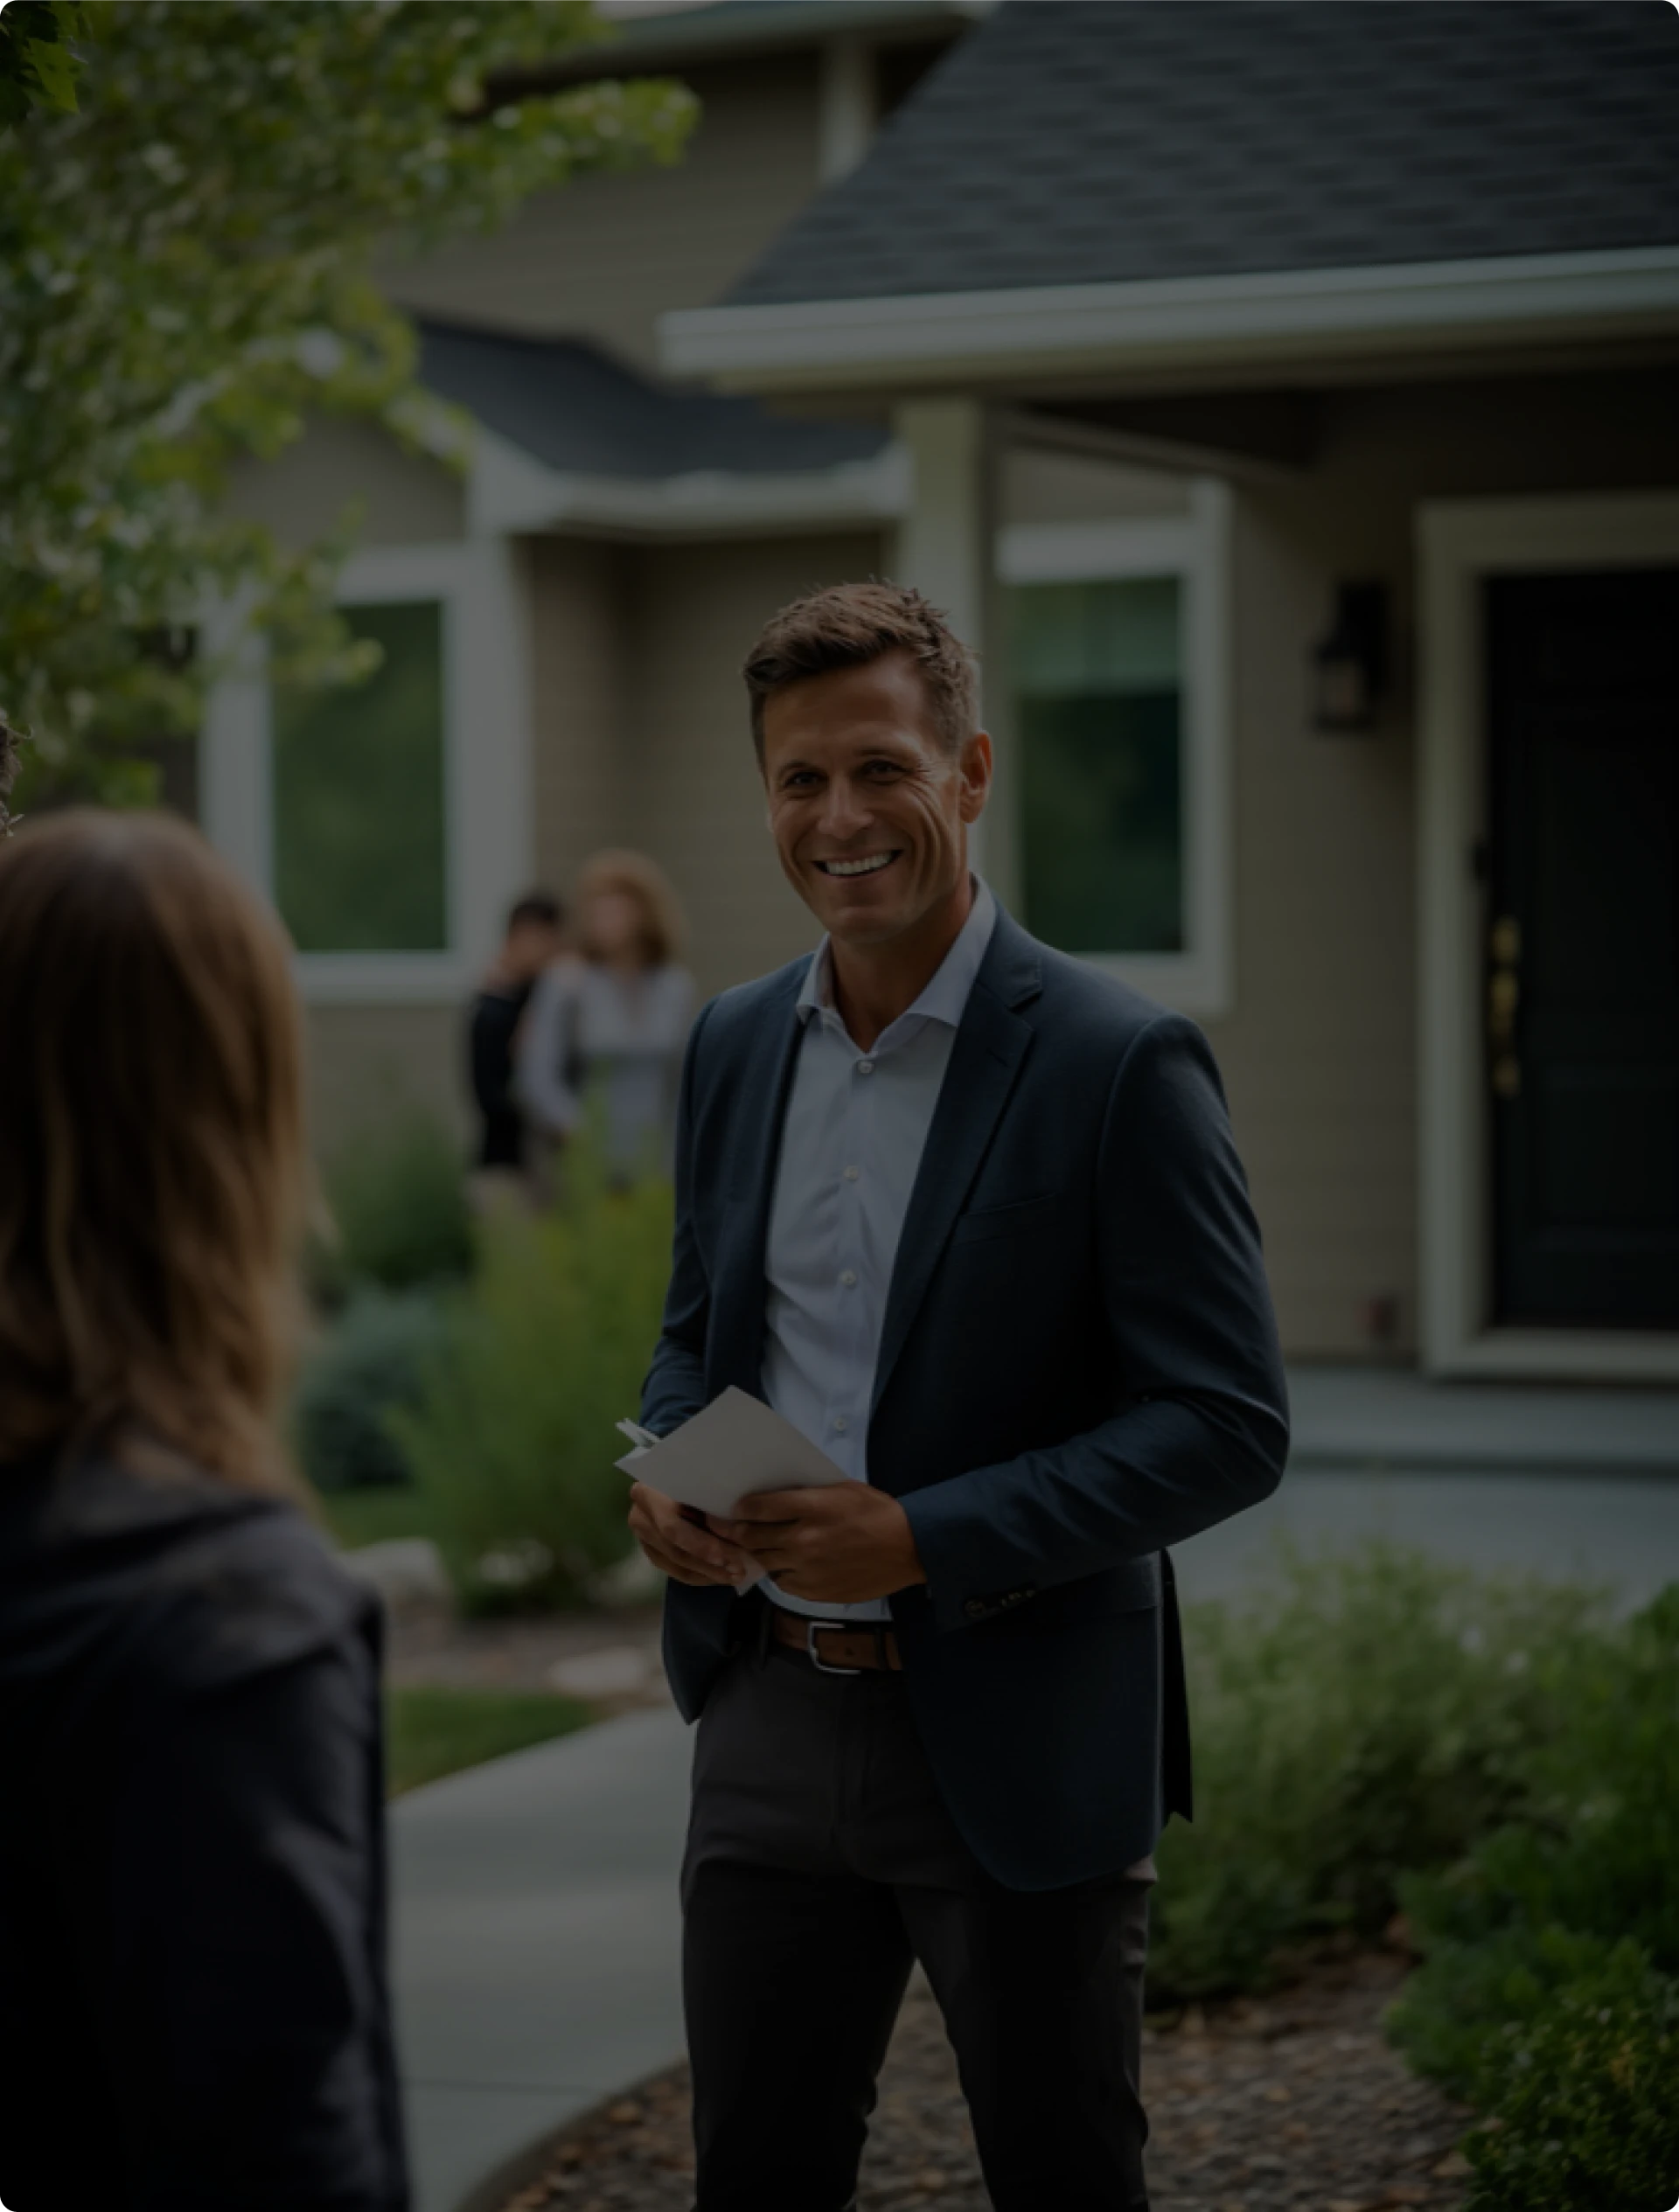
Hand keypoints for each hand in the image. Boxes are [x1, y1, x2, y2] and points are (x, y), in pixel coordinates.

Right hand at [628, 1482, 754, 1588]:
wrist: (678, 1471)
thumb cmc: (699, 1472)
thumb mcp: (704, 1478)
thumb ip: (713, 1500)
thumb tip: (739, 1529)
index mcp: (648, 1492)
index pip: (673, 1527)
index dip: (700, 1545)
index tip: (729, 1557)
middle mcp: (639, 1516)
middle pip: (675, 1549)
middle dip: (710, 1564)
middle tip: (739, 1572)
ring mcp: (643, 1537)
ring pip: (677, 1564)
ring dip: (709, 1574)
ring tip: (736, 1577)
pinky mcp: (652, 1551)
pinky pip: (676, 1571)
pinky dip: (701, 1576)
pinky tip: (722, 1576)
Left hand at [712, 1484, 925, 1605]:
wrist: (908, 1548)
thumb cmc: (876, 1512)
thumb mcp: (842, 1489)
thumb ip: (806, 1494)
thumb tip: (774, 1497)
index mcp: (812, 1507)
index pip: (759, 1507)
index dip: (740, 1508)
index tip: (733, 1507)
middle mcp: (804, 1539)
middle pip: (752, 1537)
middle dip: (734, 1531)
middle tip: (723, 1528)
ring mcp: (807, 1568)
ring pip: (764, 1561)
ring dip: (755, 1553)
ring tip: (751, 1547)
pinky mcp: (814, 1591)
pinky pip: (782, 1583)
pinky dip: (779, 1573)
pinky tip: (782, 1565)